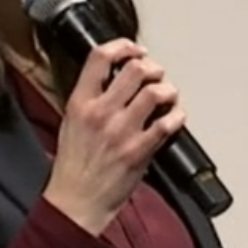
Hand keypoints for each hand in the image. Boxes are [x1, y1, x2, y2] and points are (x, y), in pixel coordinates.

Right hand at [42, 38, 186, 235]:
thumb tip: (116, 79)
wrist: (75, 201)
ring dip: (168, 90)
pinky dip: (177, 117)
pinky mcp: (139, 151)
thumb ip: (91, 98)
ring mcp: (121, 131)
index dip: (123, 46)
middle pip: (135, 70)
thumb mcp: (70, 122)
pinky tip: (175, 119)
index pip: (99, 57)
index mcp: (80, 102)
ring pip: (155, 92)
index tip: (135, 49)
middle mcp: (100, 112)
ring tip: (167, 97)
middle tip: (156, 75)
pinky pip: (167, 124)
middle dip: (153, 68)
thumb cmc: (73, 165)